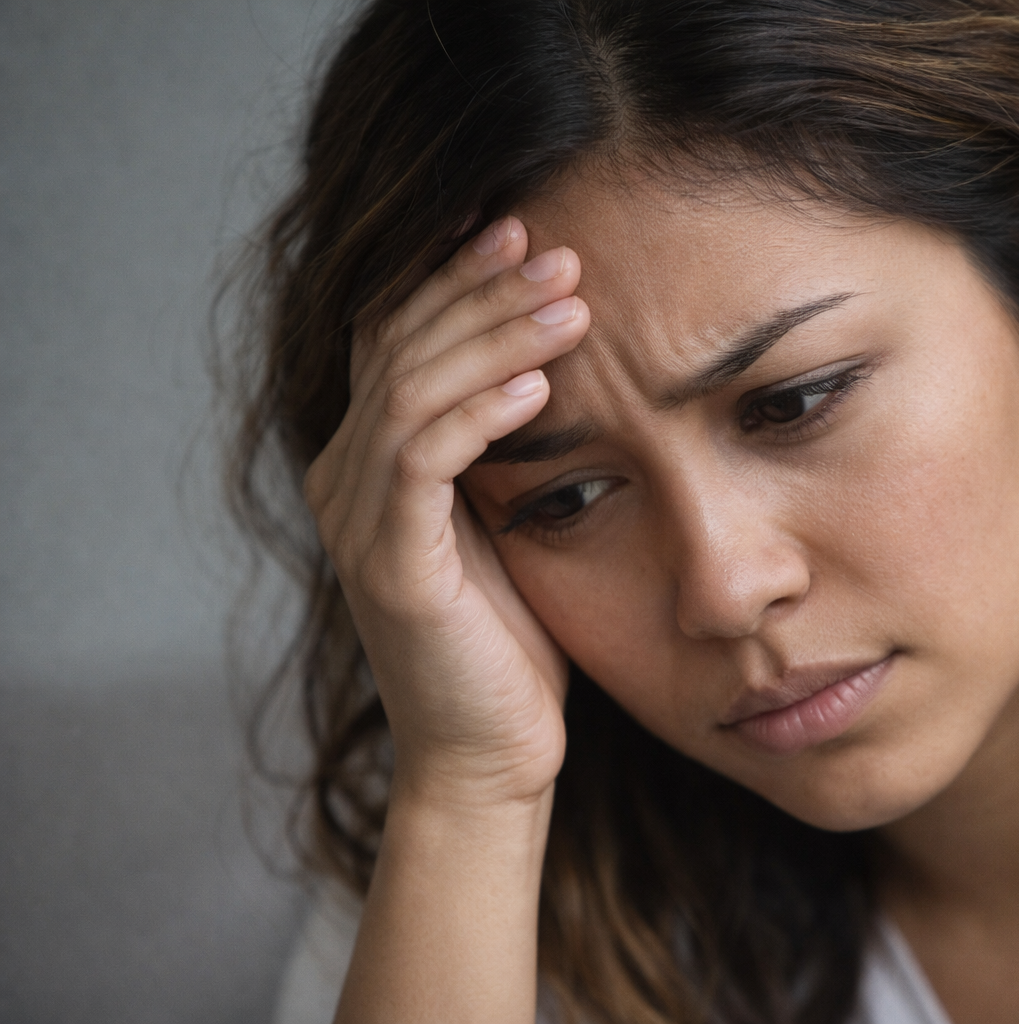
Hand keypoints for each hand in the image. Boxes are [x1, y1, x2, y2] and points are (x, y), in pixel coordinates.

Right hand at [303, 217, 588, 808]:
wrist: (493, 754)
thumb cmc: (513, 641)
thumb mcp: (510, 520)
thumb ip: (502, 447)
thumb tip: (549, 365)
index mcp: (373, 461)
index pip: (400, 338)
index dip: (452, 277)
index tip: (525, 232)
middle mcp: (347, 477)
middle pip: (400, 346)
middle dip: (480, 289)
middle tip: (558, 249)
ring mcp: (359, 519)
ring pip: (413, 389)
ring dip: (493, 336)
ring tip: (568, 297)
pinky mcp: (389, 563)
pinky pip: (424, 460)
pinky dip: (480, 413)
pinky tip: (539, 383)